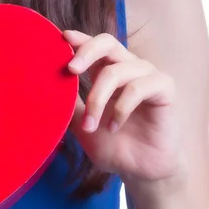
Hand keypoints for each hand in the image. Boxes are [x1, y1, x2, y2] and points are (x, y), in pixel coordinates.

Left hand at [63, 30, 180, 187]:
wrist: (140, 170)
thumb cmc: (111, 144)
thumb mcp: (81, 124)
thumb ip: (68, 105)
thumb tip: (43, 89)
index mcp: (106, 71)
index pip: (93, 45)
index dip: (79, 39)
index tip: (62, 38)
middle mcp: (127, 68)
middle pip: (107, 42)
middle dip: (86, 51)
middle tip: (71, 69)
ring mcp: (147, 76)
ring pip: (116, 71)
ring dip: (98, 99)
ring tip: (91, 125)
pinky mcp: (164, 88)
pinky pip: (138, 87)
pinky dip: (120, 108)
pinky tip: (113, 127)